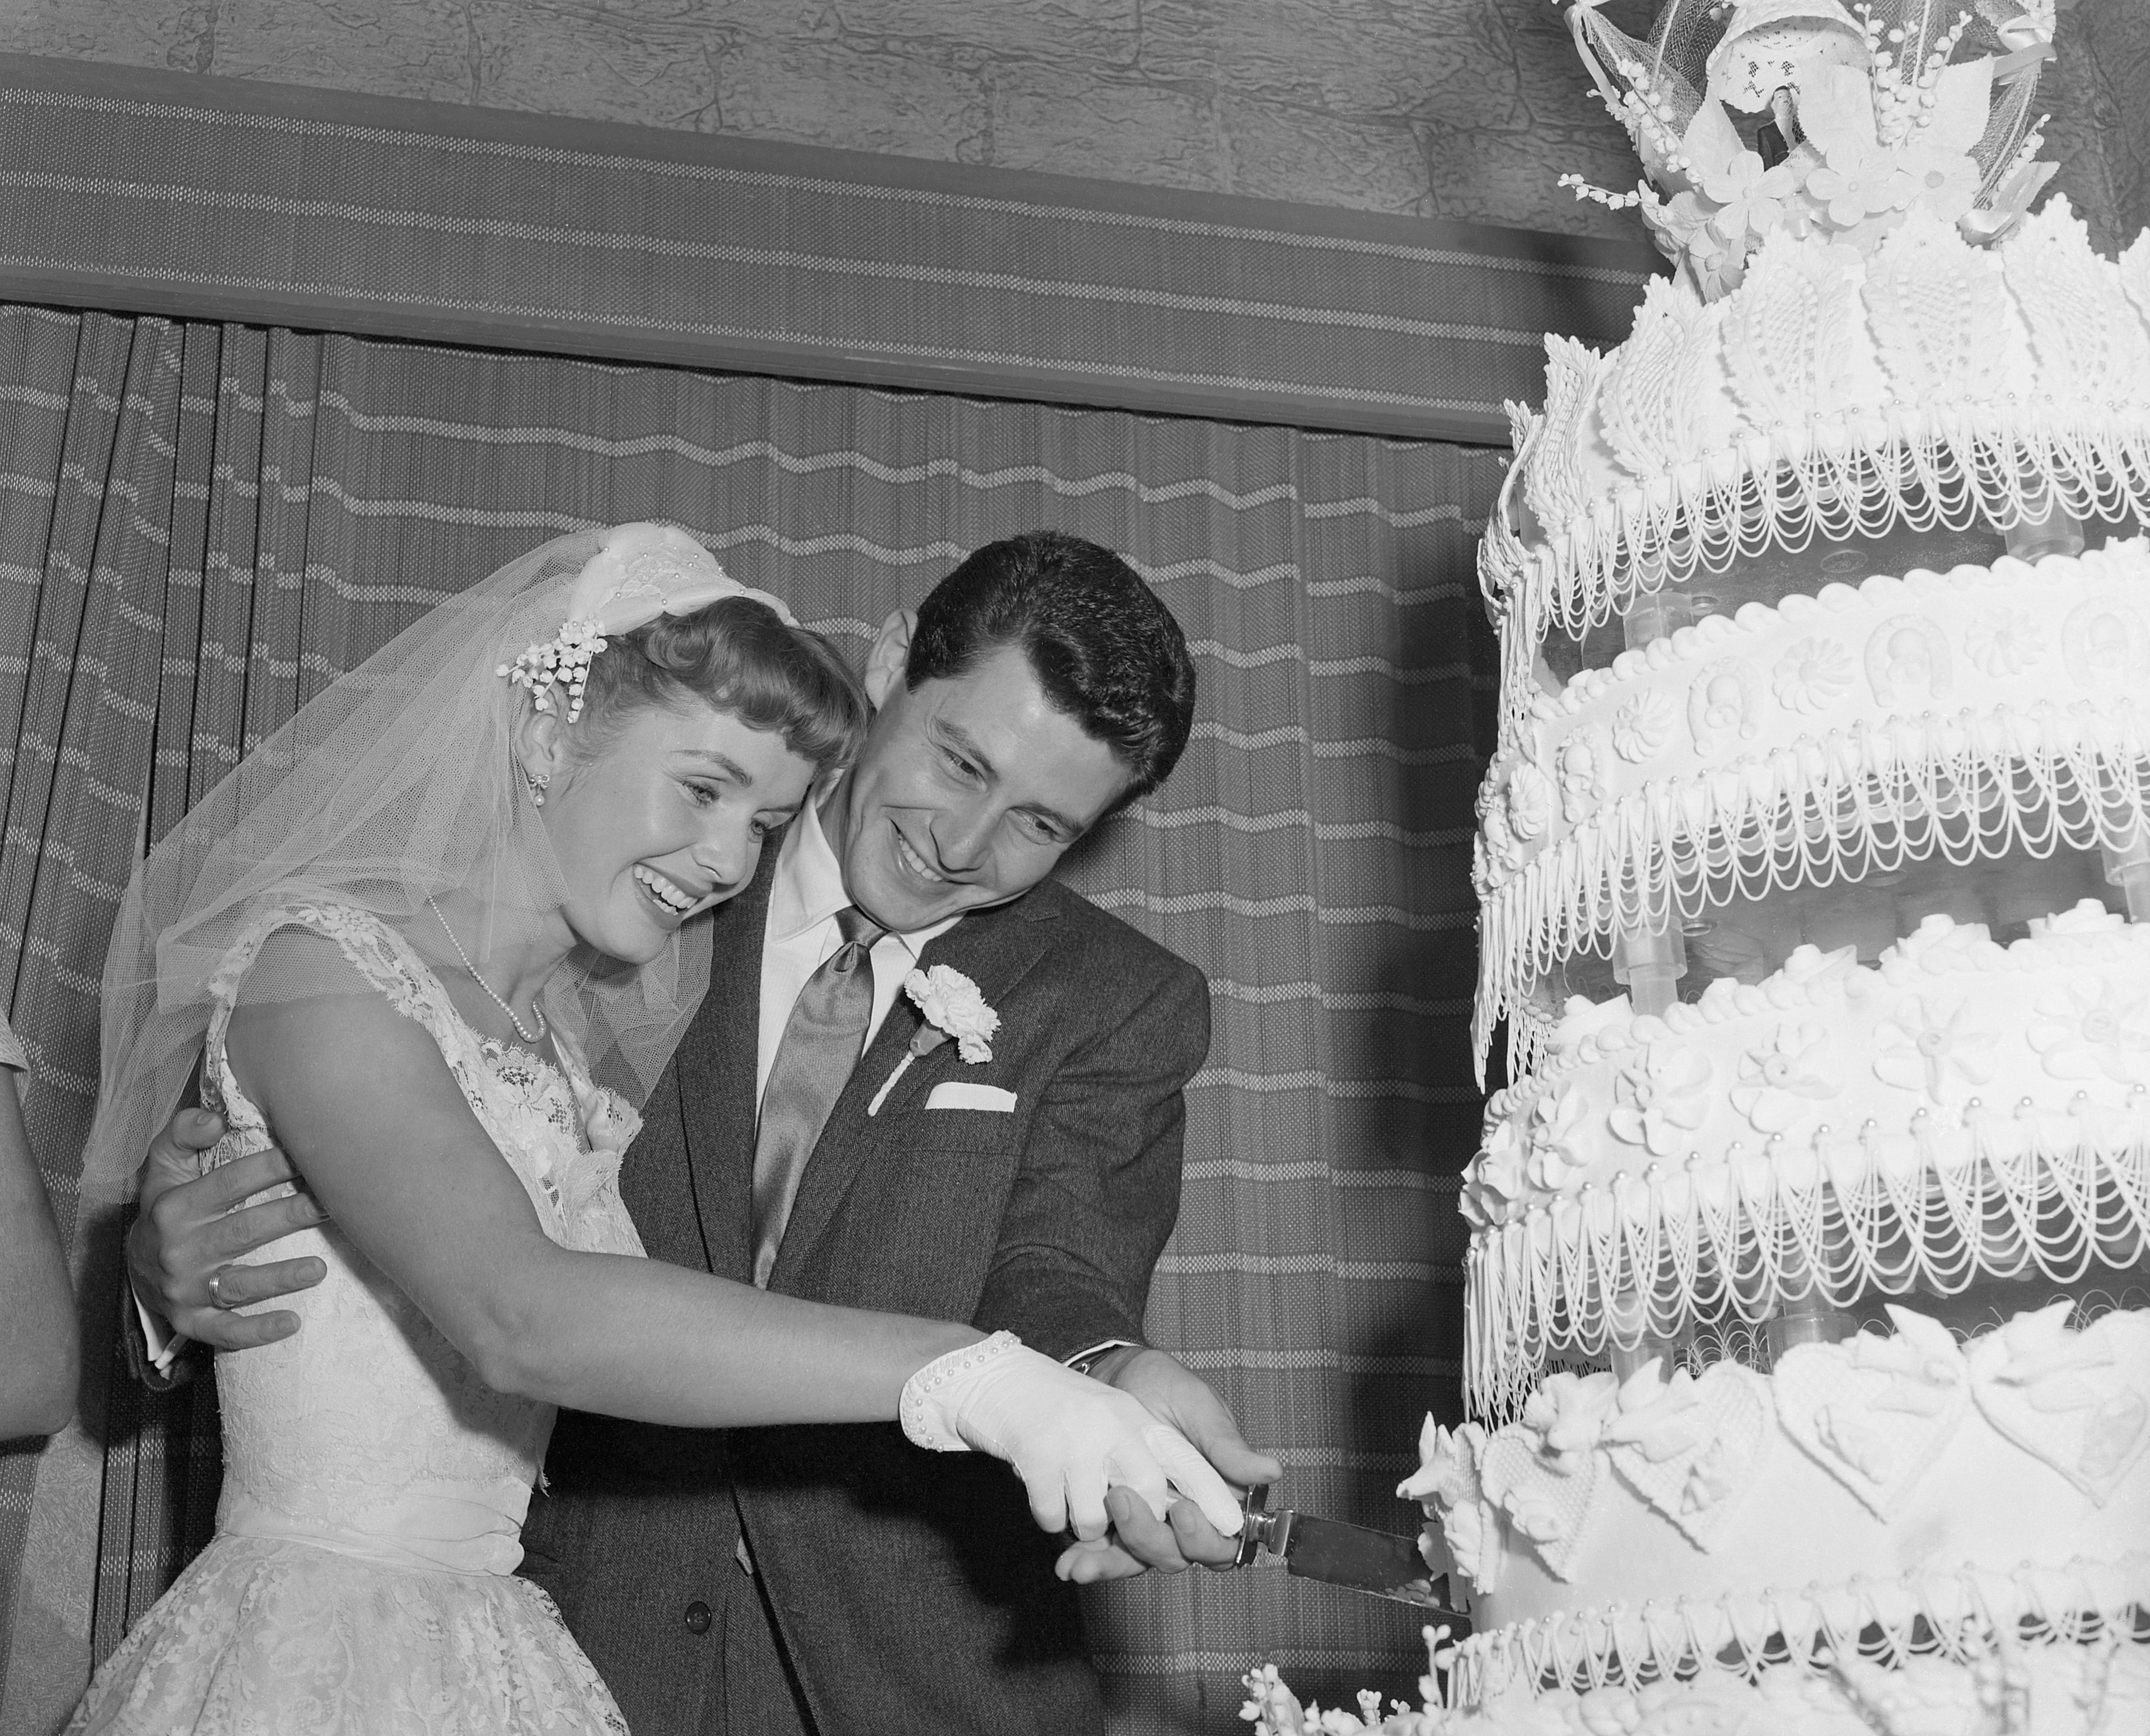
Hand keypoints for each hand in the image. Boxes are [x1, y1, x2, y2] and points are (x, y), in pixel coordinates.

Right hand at [128, 1108, 328, 1350]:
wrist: (132, 1264)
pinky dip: (255, 1332)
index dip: (269, 1168)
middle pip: (242, 1232)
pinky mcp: (191, 1321)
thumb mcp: (164, 1165)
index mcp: (176, 1207)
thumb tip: (215, 1119)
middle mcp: (180, 1249)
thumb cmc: (165, 1205)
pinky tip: (291, 1324)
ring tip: (318, 1269)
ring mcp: (185, 1289)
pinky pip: (224, 1331)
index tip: (309, 1155)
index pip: (229, 1184)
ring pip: (236, 1285)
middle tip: (331, 1204)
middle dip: (289, 1216)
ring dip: (278, 1278)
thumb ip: (184, 1133)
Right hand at [904, 1336, 1243, 1541]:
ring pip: (1094, 1521)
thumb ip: (1168, 1454)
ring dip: (1081, 1524)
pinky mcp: (1036, 1453)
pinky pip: (1053, 1517)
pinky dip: (1047, 1515)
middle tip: (1114, 1517)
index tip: (1226, 1529)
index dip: (1210, 1501)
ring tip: (1070, 1492)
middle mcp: (1112, 1426)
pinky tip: (1043, 1489)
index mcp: (1134, 1418)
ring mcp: (1073, 1440)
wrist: (993, 1375)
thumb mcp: (1114, 1420)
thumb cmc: (1059, 1406)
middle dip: (1133, 1530)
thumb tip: (1253, 1479)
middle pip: (1144, 1505)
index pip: (1186, 1465)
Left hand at [1054, 1347, 1280, 1583]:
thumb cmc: (1164, 1385)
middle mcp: (1186, 1517)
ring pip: (1142, 1560)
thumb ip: (1226, 1444)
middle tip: (1122, 1498)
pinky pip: (1107, 1554)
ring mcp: (1149, 1522)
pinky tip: (1071, 1564)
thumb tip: (1272, 1472)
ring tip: (1088, 1539)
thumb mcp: (1196, 1406)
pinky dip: (1091, 1562)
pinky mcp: (1114, 1523)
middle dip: (1152, 1539)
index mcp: (1218, 1495)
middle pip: (1180, 1556)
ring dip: (1115, 1559)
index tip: (1183, 1511)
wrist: (1113, 1373)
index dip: (1205, 1538)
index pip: (1224, 1542)